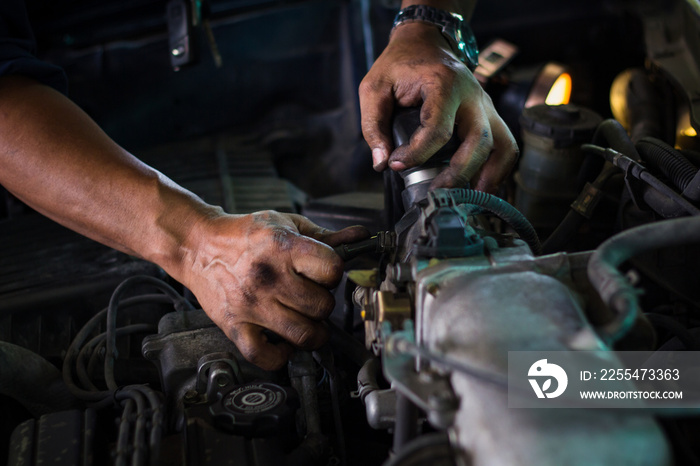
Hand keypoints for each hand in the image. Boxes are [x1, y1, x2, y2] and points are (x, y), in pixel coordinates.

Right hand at [179, 210, 368, 369]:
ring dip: (313, 332)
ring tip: (307, 320)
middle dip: (324, 302)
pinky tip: (284, 342)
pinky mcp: (235, 326)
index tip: (326, 273)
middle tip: (313, 296)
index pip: (332, 269)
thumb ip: (325, 235)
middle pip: (322, 306)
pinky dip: (281, 356)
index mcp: (283, 248)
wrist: (199, 245)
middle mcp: (269, 278)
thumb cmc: (244, 235)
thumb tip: (359, 237)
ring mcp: (252, 305)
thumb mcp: (286, 224)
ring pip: (303, 335)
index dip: (334, 272)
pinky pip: (265, 357)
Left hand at [359, 22, 517, 191]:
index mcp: (444, 84)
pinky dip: (498, 170)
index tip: (397, 164)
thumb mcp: (374, 87)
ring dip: (490, 176)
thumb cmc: (400, 64)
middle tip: (436, 192)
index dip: (417, 153)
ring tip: (469, 198)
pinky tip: (480, 188)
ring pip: (503, 145)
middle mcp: (473, 96)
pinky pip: (506, 146)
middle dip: (459, 172)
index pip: (438, 128)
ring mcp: (486, 106)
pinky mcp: (490, 116)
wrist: (425, 42)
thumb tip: (381, 162)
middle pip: (480, 140)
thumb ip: (373, 125)